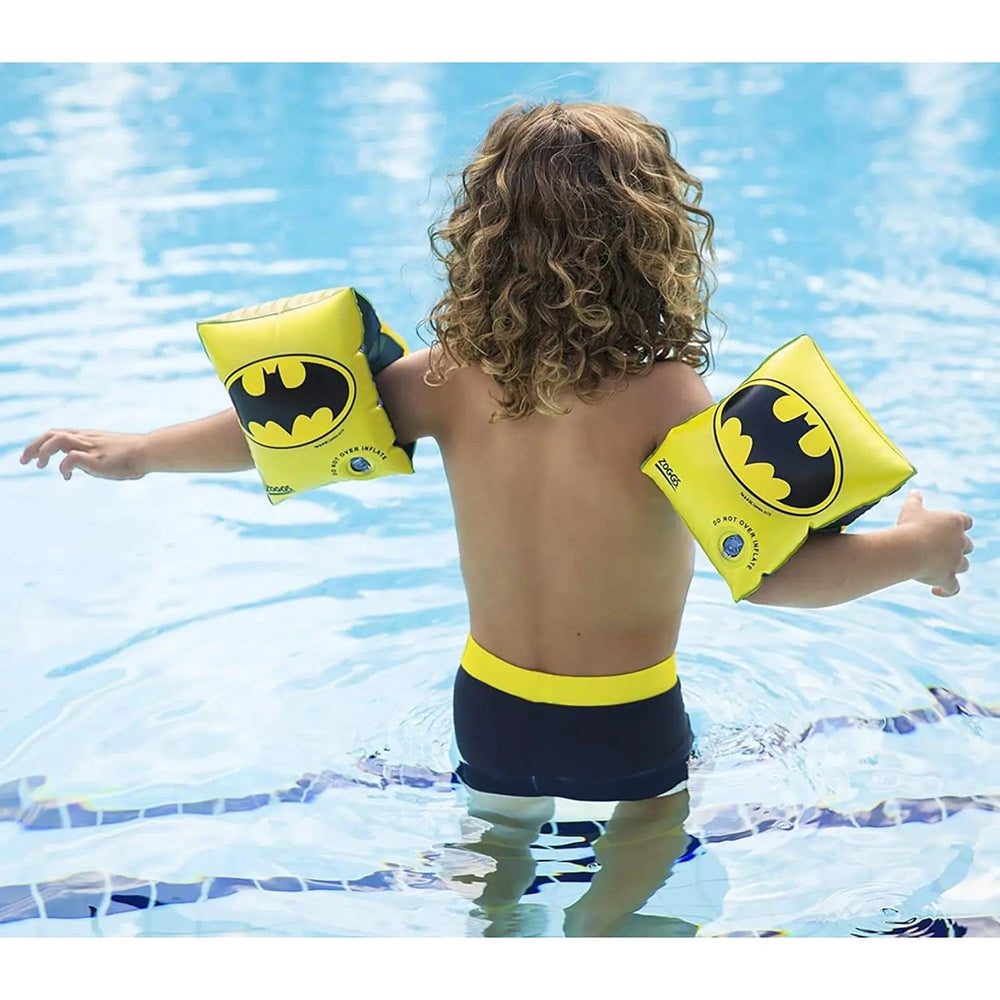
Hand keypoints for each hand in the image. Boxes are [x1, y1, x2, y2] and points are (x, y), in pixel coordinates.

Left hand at [20, 428, 146, 480]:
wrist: (148, 452)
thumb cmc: (134, 456)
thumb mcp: (107, 454)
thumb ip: (91, 458)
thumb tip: (81, 467)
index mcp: (88, 437)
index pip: (58, 433)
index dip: (41, 442)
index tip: (33, 456)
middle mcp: (86, 439)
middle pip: (51, 434)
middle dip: (34, 446)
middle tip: (25, 461)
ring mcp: (90, 447)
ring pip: (57, 440)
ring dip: (42, 451)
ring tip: (38, 465)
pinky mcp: (96, 458)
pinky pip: (71, 457)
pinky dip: (63, 466)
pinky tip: (67, 476)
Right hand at [896, 490, 973, 597]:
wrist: (907, 550)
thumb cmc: (909, 527)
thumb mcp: (910, 510)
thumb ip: (915, 500)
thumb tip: (915, 491)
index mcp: (954, 522)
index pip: (967, 521)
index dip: (960, 525)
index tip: (949, 527)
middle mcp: (960, 542)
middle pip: (968, 545)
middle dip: (959, 547)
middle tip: (940, 548)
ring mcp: (955, 561)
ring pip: (964, 565)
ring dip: (954, 566)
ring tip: (937, 567)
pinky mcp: (948, 578)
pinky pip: (953, 588)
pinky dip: (947, 590)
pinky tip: (936, 590)